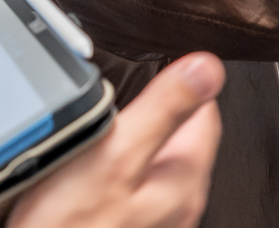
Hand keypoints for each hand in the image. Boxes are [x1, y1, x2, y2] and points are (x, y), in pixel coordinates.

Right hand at [9, 52, 224, 227]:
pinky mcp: (128, 224)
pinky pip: (132, 184)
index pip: (205, 110)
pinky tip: (91, 168)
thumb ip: (164, 108)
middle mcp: (180, 202)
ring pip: (154, 161)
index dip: (181, 80)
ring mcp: (156, 217)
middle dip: (154, 111)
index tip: (151, 66)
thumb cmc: (71, 225)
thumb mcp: (116, 152)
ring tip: (101, 129)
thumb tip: (207, 66)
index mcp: (185, 177)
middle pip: (180, 136)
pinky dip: (116, 168)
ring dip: (133, 140)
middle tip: (116, 97)